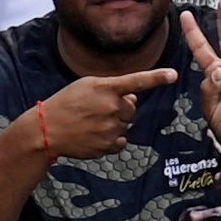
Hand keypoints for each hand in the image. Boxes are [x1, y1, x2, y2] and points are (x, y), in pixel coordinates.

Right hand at [36, 64, 178, 159]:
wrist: (45, 131)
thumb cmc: (66, 103)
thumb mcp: (86, 85)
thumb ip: (112, 87)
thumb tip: (132, 97)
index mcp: (106, 88)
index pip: (136, 81)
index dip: (157, 77)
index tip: (174, 75)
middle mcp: (111, 107)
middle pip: (132, 108)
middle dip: (120, 108)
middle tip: (98, 110)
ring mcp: (110, 127)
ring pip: (126, 124)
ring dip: (115, 124)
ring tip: (92, 123)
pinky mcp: (108, 145)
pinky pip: (122, 141)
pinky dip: (112, 139)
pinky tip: (95, 135)